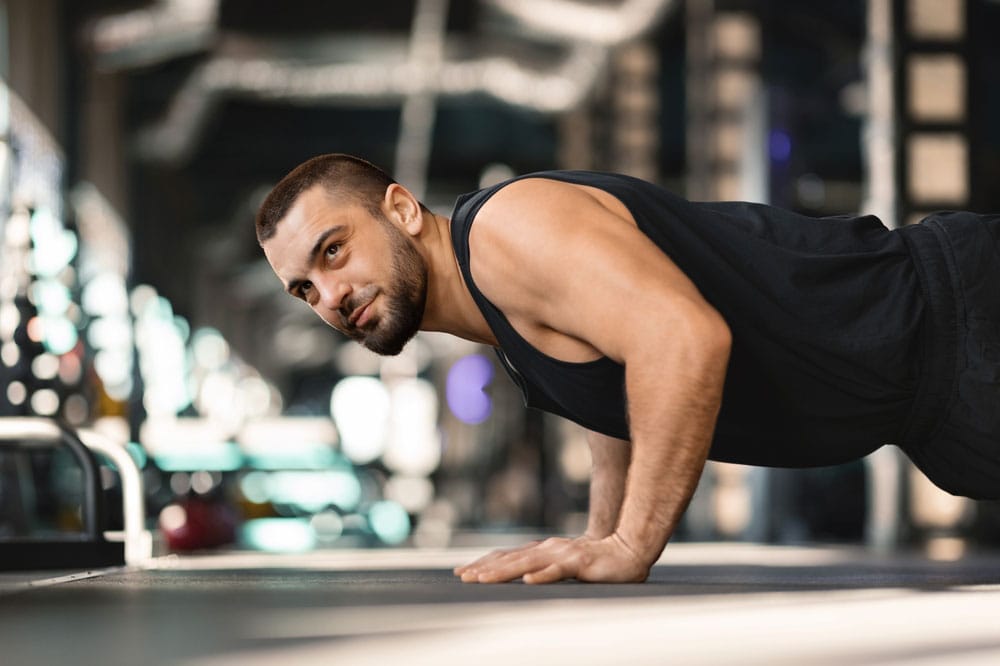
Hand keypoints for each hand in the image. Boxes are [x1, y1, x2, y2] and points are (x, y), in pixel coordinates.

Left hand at [453, 533, 649, 583]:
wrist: (627, 551)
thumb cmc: (594, 561)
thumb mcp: (562, 565)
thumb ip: (543, 568)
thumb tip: (520, 577)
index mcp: (542, 550)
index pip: (507, 556)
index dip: (484, 563)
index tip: (462, 572)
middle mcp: (548, 549)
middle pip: (511, 559)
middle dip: (485, 568)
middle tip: (463, 577)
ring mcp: (562, 555)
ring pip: (528, 563)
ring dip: (504, 571)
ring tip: (483, 579)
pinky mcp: (579, 563)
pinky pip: (558, 570)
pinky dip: (543, 575)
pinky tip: (529, 580)